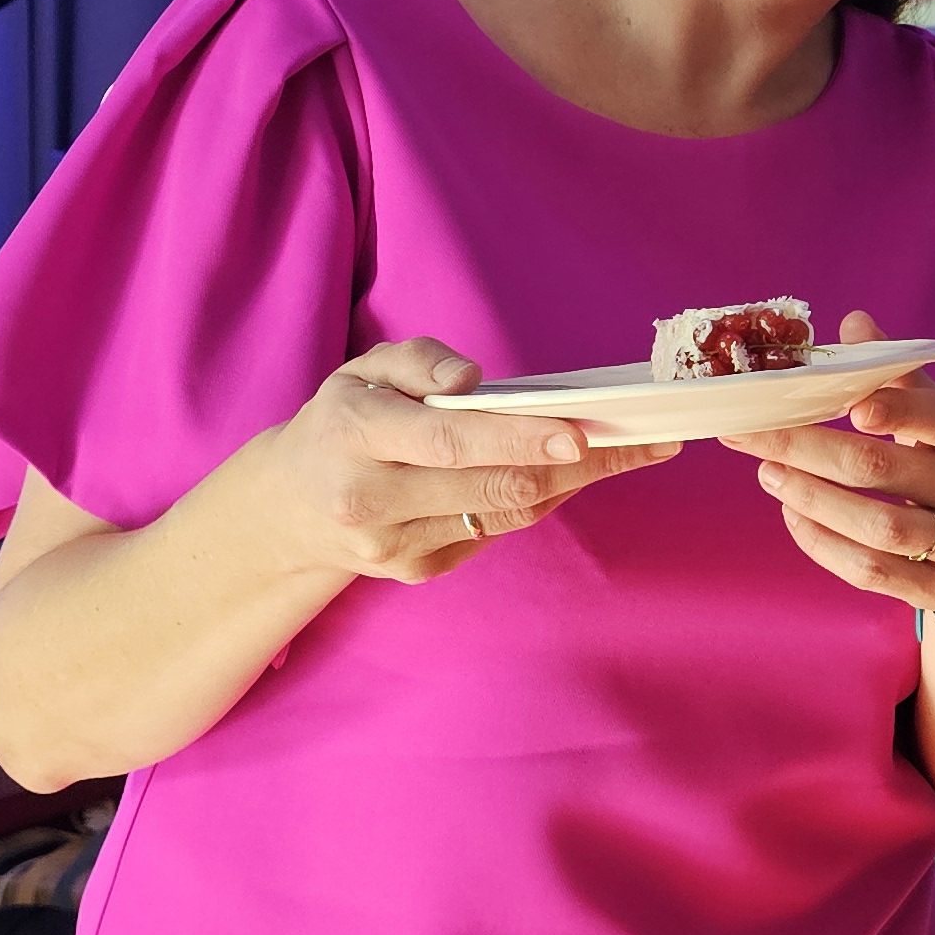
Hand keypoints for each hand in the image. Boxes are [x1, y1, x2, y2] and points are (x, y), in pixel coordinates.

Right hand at [264, 337, 679, 584]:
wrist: (290, 508)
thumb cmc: (341, 423)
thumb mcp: (362, 371)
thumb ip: (416, 361)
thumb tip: (473, 381)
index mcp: (355, 435)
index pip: (450, 441)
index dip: (521, 438)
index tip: (582, 432)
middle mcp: (369, 499)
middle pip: (493, 485)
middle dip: (577, 464)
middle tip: (643, 440)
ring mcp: (392, 547)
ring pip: (504, 513)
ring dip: (570, 483)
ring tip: (627, 451)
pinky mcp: (414, 572)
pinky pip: (492, 532)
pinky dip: (531, 502)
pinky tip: (559, 475)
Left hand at [724, 312, 934, 621]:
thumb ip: (901, 376)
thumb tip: (854, 322)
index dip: (895, 409)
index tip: (848, 404)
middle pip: (886, 468)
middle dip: (810, 448)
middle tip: (755, 434)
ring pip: (879, 527)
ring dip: (812, 499)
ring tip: (769, 474)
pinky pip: (873, 572)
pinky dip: (824, 545)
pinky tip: (794, 515)